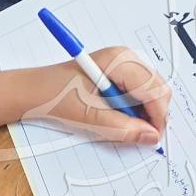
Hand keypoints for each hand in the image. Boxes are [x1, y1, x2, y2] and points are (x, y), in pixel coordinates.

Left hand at [25, 46, 171, 146]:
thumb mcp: (88, 116)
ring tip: (120, 123)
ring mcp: (125, 65)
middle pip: (159, 89)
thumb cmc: (54, 94)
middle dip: (152, 114)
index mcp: (118, 60)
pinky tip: (117, 115)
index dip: (157, 117)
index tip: (151, 137)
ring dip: (143, 112)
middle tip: (137, 134)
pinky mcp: (121, 74)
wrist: (36, 91)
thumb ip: (122, 127)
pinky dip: (135, 109)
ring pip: (152, 92)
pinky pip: (141, 93)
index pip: (154, 89)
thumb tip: (149, 136)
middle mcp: (126, 58)